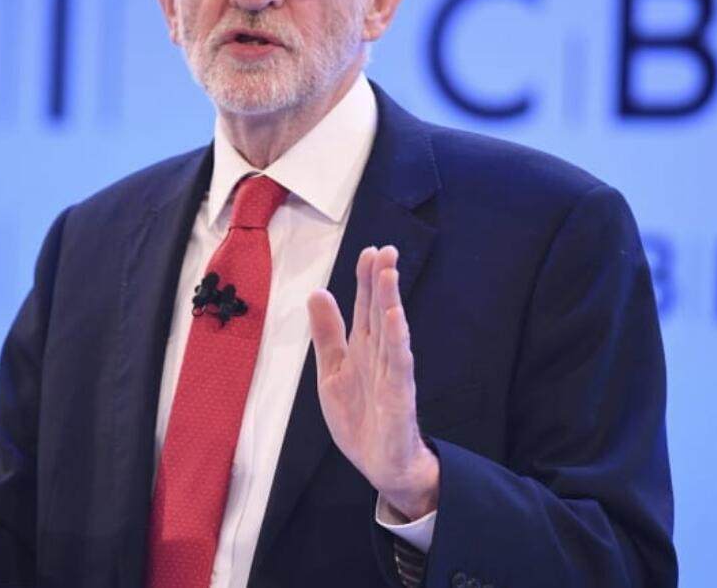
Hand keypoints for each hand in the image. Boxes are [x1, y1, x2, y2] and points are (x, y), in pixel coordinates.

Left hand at [307, 246, 439, 520]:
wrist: (380, 465)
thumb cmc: (360, 417)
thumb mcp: (332, 371)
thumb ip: (327, 334)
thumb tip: (317, 293)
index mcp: (363, 348)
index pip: (365, 306)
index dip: (366, 279)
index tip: (368, 251)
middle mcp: (379, 355)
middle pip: (379, 311)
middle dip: (382, 281)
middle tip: (385, 250)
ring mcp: (391, 374)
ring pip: (390, 331)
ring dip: (390, 302)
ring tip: (389, 274)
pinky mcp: (399, 396)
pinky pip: (398, 364)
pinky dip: (396, 341)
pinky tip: (394, 319)